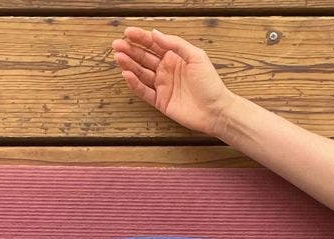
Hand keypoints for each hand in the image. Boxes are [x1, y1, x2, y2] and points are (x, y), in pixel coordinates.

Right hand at [110, 27, 237, 137]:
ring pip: (141, 73)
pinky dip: (135, 83)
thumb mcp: (196, 56)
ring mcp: (163, 86)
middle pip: (144, 57)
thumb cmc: (210, 83)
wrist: (216, 110)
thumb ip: (175, 44)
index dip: (140, 38)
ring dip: (129, 64)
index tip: (128, 32)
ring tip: (118, 57)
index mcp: (176, 57)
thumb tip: (155, 34)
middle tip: (116, 44)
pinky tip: (127, 75)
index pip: (154, 44)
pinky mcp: (160, 101)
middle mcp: (167, 70)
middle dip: (130, 50)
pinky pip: (144, 91)